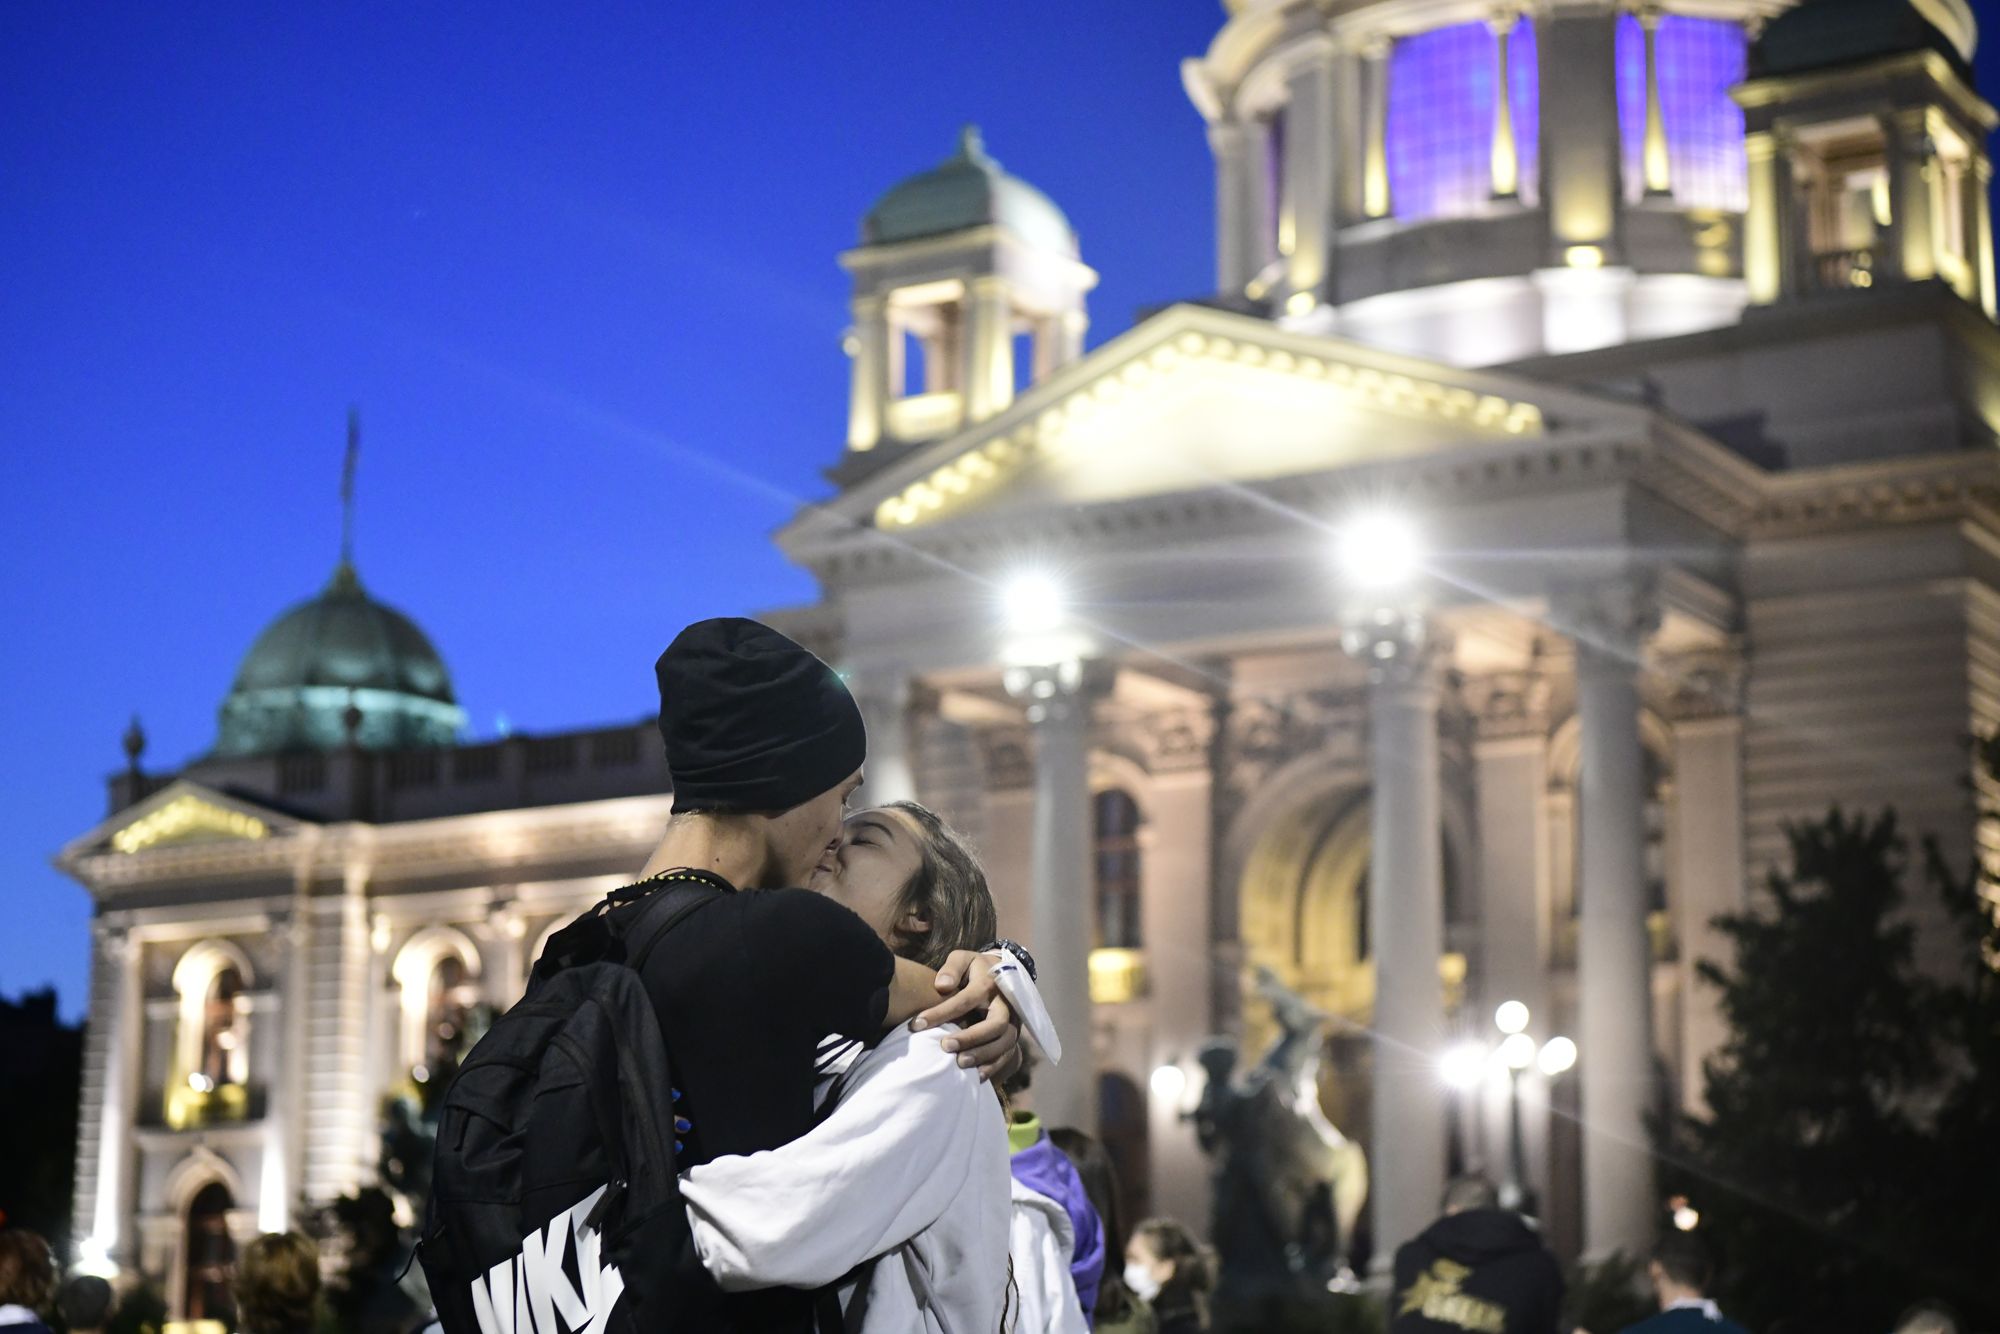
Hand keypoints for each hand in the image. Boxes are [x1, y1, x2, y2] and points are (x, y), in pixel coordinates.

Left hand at [914, 951, 1023, 1080]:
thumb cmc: (975, 968)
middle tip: (945, 1046)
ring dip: (982, 1055)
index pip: (965, 999)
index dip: (941, 1012)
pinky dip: (994, 1066)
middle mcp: (1005, 1004)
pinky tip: (976, 1076)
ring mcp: (1013, 1021)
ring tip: (959, 1064)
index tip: (916, 1024)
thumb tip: (942, 986)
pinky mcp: (1014, 1036)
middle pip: (995, 1024)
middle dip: (971, 1038)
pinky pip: (1008, 1055)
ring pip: (1004, 1043)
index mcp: (989, 983)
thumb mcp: (963, 958)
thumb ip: (952, 968)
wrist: (1002, 973)